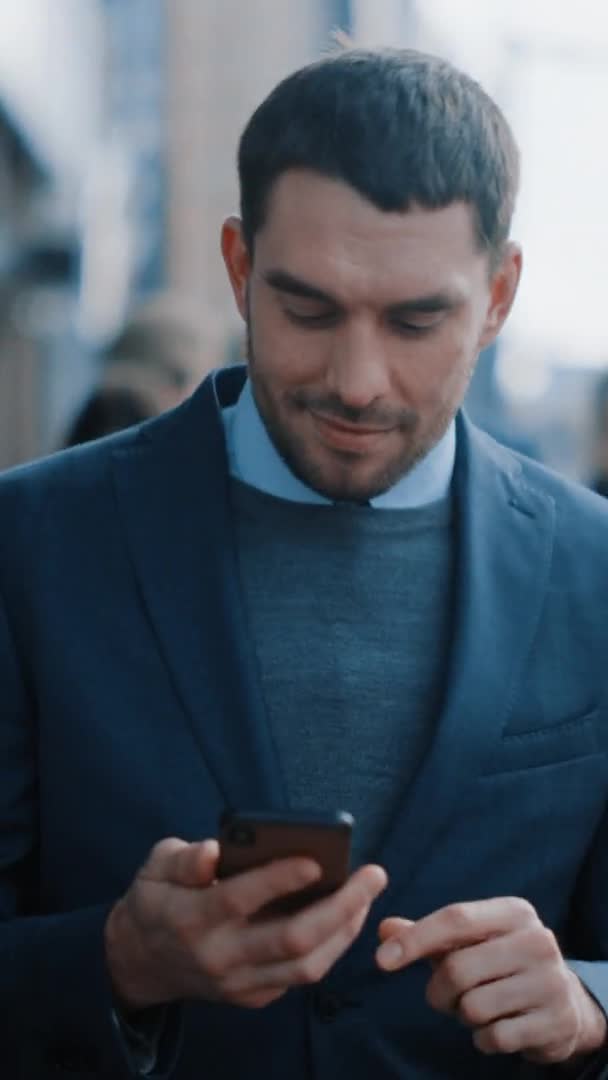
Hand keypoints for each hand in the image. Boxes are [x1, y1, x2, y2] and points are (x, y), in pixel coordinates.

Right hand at [105, 837, 386, 1011]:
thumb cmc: (157, 897)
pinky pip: (301, 977)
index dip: (278, 879)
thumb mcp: (155, 866)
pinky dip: (330, 947)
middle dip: (340, 907)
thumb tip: (215, 851)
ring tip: (368, 895)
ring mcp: (237, 984)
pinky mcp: (252, 997)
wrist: (140, 961)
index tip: (316, 859)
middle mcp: (217, 957)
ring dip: (345, 931)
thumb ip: (185, 858)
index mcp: (189, 918)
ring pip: (305, 967)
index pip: (239, 900)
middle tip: (374, 874)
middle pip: (290, 941)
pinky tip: (347, 916)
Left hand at [375, 897, 606, 1064]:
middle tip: (446, 997)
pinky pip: (494, 1037)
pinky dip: (483, 1039)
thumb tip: (384, 928)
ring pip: (474, 1006)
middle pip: (458, 968)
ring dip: (462, 1015)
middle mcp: (538, 941)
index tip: (382, 960)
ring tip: (478, 1008)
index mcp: (514, 912)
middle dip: (439, 991)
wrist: (563, 1003)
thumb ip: (426, 935)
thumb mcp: (470, 942)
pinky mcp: (556, 1021)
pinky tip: (498, 1027)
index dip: (414, 939)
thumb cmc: (501, 963)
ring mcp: (551, 982)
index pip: (455, 918)